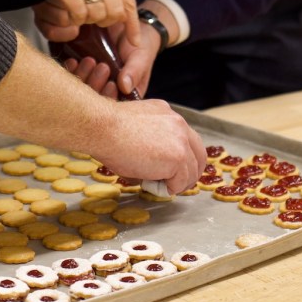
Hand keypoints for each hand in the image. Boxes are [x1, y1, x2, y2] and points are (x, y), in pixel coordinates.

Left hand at [35, 19, 160, 100]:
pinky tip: (73, 61)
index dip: (109, 98)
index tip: (112, 84)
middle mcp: (106, 91)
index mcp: (124, 96)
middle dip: (95, 85)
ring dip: (83, 76)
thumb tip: (125, 87)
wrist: (128, 26)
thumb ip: (134, 71)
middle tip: (102, 67)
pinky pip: (72, 75)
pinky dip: (72, 69)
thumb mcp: (141, 57)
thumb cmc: (140, 45)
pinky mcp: (82, 69)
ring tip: (90, 60)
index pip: (113, 107)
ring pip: (81, 88)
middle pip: (93, 100)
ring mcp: (92, 80)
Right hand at [39, 0, 136, 30]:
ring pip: (97, 14)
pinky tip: (71, 14)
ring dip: (88, 20)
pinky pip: (79, 13)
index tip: (135, 42)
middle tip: (94, 20)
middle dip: (106, 22)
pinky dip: (75, 20)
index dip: (132, 24)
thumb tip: (124, 15)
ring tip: (80, 12)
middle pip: (115, 11)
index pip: (129, 0)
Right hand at [86, 99, 206, 194]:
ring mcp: (181, 140)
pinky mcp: (178, 157)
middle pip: (199, 154)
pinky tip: (153, 185)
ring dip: (177, 183)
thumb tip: (152, 165)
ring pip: (191, 171)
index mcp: (167, 113)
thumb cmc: (108, 130)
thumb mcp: (136, 129)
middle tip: (175, 184)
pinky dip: (170, 188)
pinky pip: (181, 181)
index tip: (172, 170)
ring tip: (156, 185)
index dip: (183, 158)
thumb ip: (151, 140)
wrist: (103, 128)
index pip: (187, 138)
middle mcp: (178, 123)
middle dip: (189, 173)